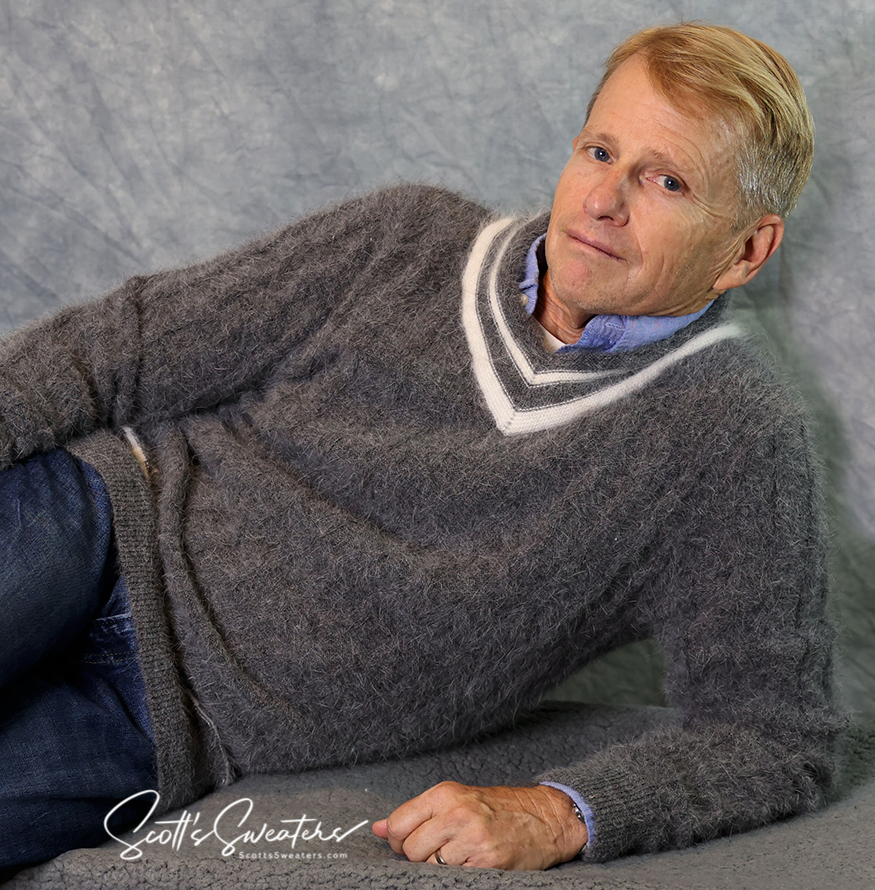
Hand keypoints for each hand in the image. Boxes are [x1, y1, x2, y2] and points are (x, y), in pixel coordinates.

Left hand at [371, 782, 587, 869]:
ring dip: (437, 868)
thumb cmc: (497, 807)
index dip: (396, 839)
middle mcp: (456, 814)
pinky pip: (452, 879)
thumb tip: (376, 828)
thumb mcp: (455, 798)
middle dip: (417, 856)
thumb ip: (417, 813)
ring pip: (428, 867)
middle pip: (410, 849)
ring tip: (456, 857)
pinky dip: (456, 876)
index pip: (397, 823)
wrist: (544, 817)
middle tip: (438, 850)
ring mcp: (471, 840)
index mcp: (445, 794)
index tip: (408, 841)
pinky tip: (469, 865)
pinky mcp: (486, 863)